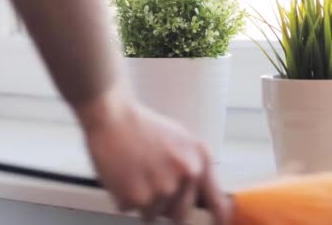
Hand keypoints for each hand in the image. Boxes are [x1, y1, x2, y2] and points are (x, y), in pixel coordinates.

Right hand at [77, 87, 230, 223]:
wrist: (113, 117)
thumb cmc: (142, 126)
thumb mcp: (182, 140)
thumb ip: (195, 167)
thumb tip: (201, 195)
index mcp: (199, 162)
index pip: (217, 202)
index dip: (218, 219)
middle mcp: (184, 178)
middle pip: (179, 214)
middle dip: (165, 206)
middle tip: (151, 183)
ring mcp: (161, 190)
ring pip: (152, 214)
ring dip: (142, 201)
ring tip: (135, 173)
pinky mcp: (136, 198)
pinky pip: (130, 209)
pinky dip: (123, 198)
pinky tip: (122, 176)